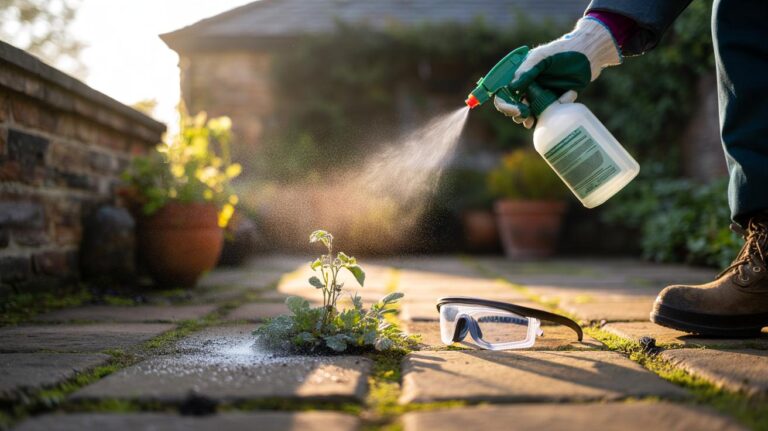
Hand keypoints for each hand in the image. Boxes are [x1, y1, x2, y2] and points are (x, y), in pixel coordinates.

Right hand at [494, 17, 620, 126]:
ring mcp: (540, 93)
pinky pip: (547, 112)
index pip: (504, 91)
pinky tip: (563, 100)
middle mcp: (528, 84)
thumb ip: (527, 69)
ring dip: (528, 118)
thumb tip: (512, 87)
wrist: (589, 56)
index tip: (514, 109)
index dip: (504, 102)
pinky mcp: (554, 100)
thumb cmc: (564, 51)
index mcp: (521, 74)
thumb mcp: (542, 57)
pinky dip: (552, 112)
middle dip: (516, 113)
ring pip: (528, 112)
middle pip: (514, 104)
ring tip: (532, 121)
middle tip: (524, 116)